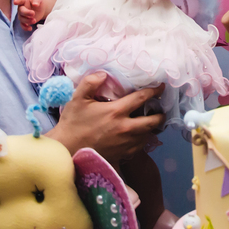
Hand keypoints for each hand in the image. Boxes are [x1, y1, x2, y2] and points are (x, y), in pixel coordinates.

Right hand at [13, 0, 44, 30]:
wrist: (40, 7)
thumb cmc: (37, 0)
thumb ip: (37, 0)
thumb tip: (35, 4)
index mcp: (24, 0)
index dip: (17, 1)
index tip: (15, 2)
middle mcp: (21, 8)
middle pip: (21, 11)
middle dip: (26, 13)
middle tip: (33, 13)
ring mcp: (22, 15)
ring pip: (22, 19)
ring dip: (28, 20)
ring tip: (34, 20)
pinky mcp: (25, 21)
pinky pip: (23, 25)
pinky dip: (25, 28)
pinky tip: (30, 28)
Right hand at [48, 73, 164, 160]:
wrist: (67, 150)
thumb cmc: (72, 124)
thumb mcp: (78, 99)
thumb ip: (90, 83)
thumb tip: (104, 73)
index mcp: (116, 112)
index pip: (141, 98)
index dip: (154, 91)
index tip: (161, 87)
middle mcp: (125, 128)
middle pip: (152, 122)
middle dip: (160, 115)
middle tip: (161, 111)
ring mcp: (125, 143)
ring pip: (148, 136)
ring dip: (152, 129)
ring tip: (152, 124)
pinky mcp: (122, 155)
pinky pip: (139, 147)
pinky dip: (142, 141)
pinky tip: (138, 137)